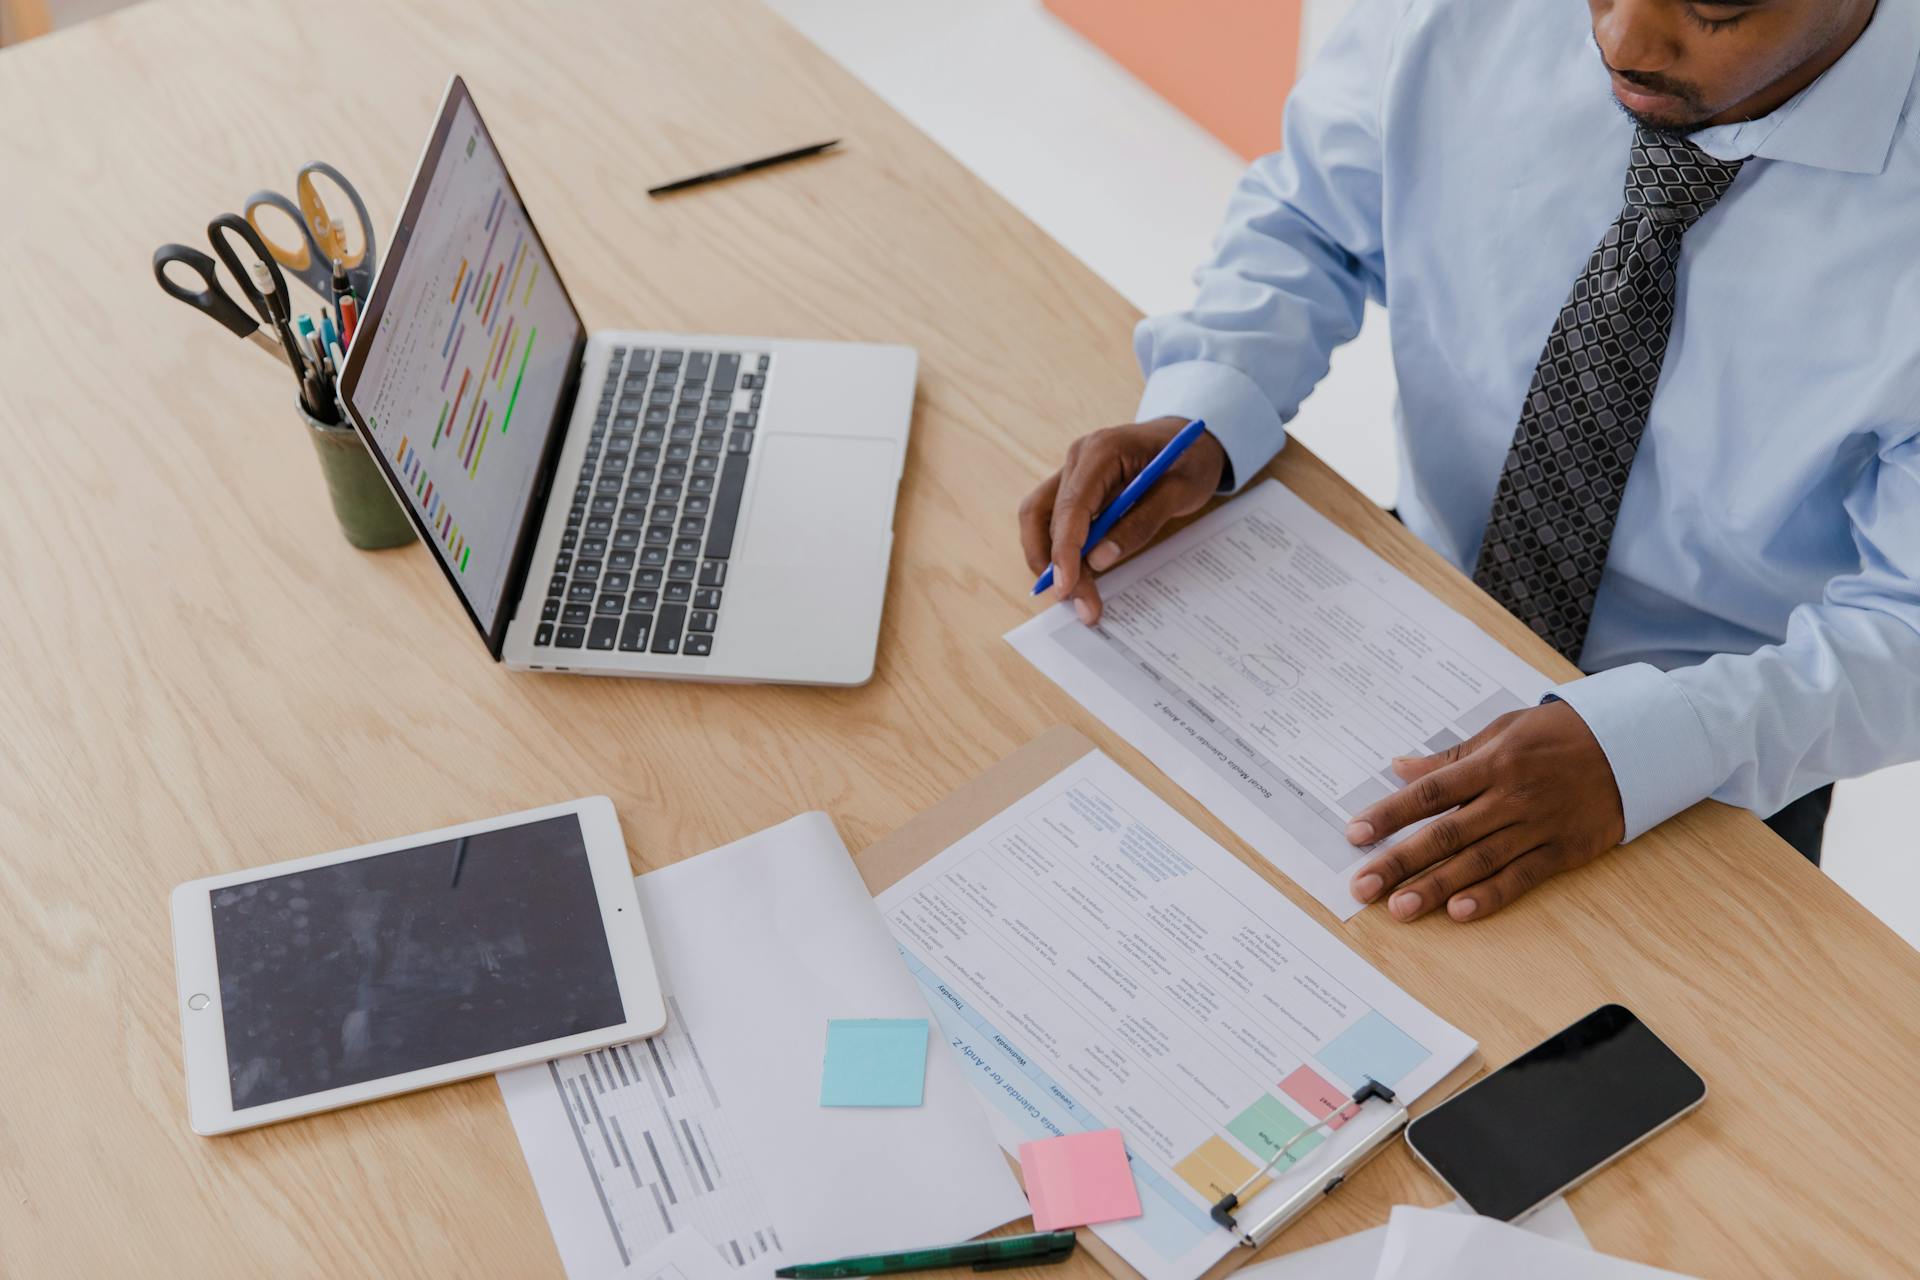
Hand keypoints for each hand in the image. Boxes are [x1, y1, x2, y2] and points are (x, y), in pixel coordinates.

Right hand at [1017, 417, 1226, 624]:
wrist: (1188, 439)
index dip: (1064, 550)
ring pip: (1038, 520)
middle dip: (1057, 565)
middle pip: (1045, 516)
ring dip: (1050, 561)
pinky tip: (1077, 576)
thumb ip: (1141, 523)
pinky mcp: (1073, 488)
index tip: (1067, 586)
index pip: (1070, 506)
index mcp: (1102, 451)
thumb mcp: (1181, 491)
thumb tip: (1099, 559)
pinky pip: (1053, 521)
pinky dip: (1059, 551)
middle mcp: (1078, 458)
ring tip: (1077, 596)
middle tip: (1081, 604)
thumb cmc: (1190, 459)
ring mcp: (1072, 472)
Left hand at [1346, 701, 1625, 921]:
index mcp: (1492, 762)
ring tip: (1400, 908)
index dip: (1390, 814)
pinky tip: (1460, 912)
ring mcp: (1538, 826)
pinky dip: (1491, 895)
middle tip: (1363, 886)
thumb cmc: (1561, 734)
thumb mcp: (1503, 731)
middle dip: (1400, 860)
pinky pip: (1522, 877)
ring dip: (1436, 887)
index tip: (1355, 834)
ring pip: (1479, 861)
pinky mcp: (1564, 850)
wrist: (1635, 745)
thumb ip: (1451, 757)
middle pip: (1446, 833)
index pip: (1430, 792)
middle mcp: (1510, 796)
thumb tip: (1399, 767)